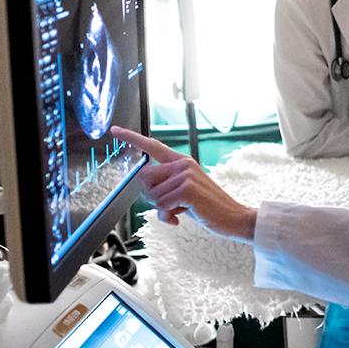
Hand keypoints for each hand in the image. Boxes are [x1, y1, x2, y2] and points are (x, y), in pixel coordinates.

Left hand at [111, 127, 257, 242]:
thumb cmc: (208, 207)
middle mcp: (183, 164)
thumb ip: (165, 191)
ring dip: (163, 208)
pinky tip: (184, 214)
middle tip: (171, 204)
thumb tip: (152, 201)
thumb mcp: (184, 195)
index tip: (114, 130)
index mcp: (182, 161)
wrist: (233, 217)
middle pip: (144, 177)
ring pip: (152, 195)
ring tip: (182, 209)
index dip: (132, 138)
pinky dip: (169, 214)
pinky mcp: (187, 188)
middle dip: (152, 195)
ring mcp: (185, 174)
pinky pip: (161, 204)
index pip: (153, 146)